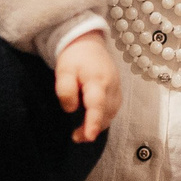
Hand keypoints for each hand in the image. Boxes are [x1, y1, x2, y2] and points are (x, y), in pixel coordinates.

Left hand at [54, 28, 122, 142]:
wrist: (89, 43)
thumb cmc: (75, 57)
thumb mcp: (63, 70)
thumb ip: (65, 90)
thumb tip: (71, 110)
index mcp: (97, 80)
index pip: (97, 104)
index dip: (93, 122)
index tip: (89, 136)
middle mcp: (111, 86)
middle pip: (106, 113)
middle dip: (93, 128)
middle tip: (76, 137)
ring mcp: (116, 89)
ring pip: (111, 113)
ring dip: (99, 125)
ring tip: (81, 134)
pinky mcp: (117, 91)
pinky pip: (113, 109)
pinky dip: (104, 119)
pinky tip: (92, 122)